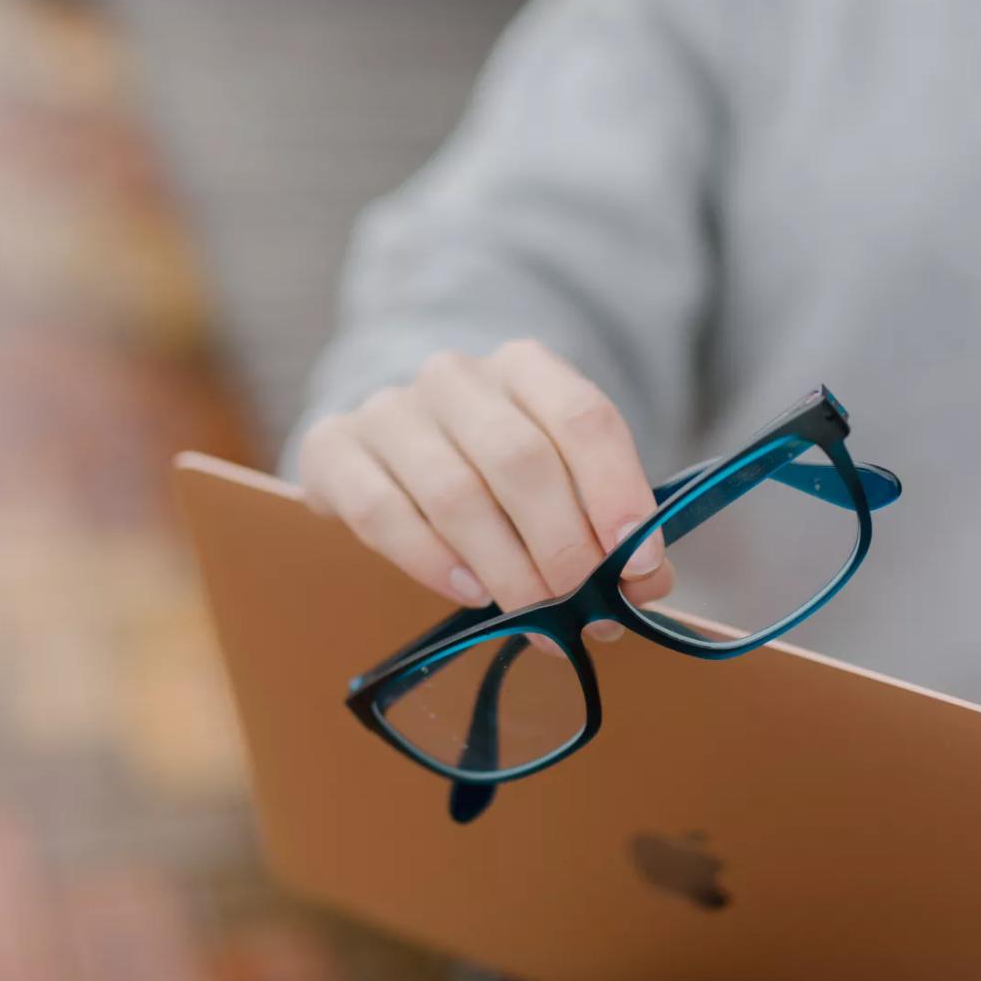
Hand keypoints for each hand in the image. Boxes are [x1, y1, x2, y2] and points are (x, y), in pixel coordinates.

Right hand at [297, 340, 675, 627]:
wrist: (388, 452)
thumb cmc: (489, 475)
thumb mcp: (556, 484)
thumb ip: (604, 529)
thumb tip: (646, 584)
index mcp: (524, 367)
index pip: (582, 418)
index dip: (617, 492)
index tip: (641, 562)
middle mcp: (454, 377)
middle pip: (520, 459)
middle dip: (562, 544)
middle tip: (581, 604)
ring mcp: (389, 410)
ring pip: (455, 491)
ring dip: (504, 565)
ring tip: (532, 612)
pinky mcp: (334, 450)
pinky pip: (383, 511)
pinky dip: (433, 560)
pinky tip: (468, 591)